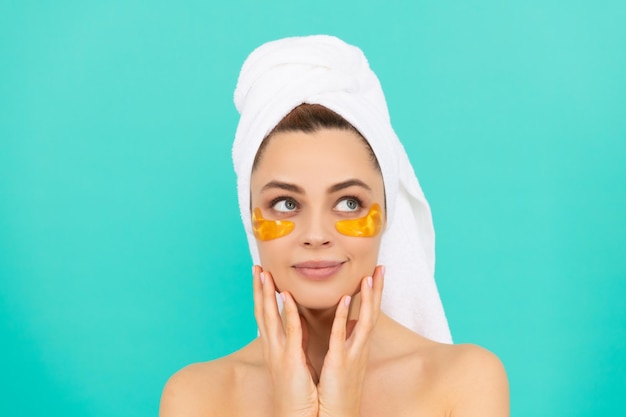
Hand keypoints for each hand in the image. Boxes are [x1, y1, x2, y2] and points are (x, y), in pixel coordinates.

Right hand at [252, 266, 318, 416]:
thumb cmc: (298, 394)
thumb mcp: (294, 362)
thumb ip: (296, 341)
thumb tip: (297, 324)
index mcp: (274, 349)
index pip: (265, 316)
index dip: (262, 296)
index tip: (261, 277)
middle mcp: (272, 348)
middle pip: (262, 312)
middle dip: (259, 289)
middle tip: (257, 268)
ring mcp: (279, 353)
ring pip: (270, 317)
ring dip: (267, 294)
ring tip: (265, 274)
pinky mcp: (291, 360)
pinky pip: (290, 331)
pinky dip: (289, 312)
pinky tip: (287, 296)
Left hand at [316, 265, 384, 416]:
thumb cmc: (336, 393)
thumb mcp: (342, 361)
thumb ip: (345, 339)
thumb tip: (348, 320)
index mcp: (357, 347)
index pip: (368, 314)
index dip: (373, 295)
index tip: (375, 274)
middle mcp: (359, 349)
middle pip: (373, 314)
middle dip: (377, 291)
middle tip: (381, 268)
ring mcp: (352, 356)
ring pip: (365, 322)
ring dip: (368, 299)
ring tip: (369, 277)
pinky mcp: (340, 364)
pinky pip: (342, 337)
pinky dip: (344, 318)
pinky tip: (344, 301)